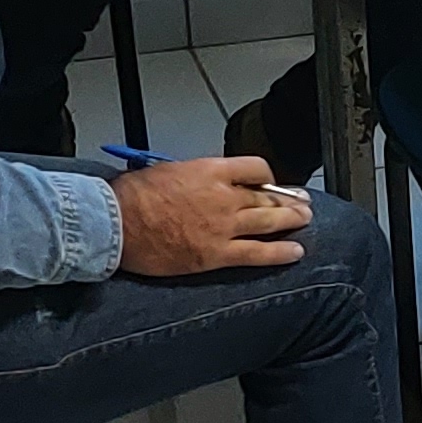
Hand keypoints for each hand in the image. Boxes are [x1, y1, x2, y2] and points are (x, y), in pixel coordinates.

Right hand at [113, 153, 311, 276]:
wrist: (116, 224)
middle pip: (267, 196)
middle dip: (288, 199)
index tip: (270, 181)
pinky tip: (296, 252)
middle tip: (302, 202)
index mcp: (211, 171)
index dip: (267, 176)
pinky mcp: (217, 254)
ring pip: (269, 222)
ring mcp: (223, 227)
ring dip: (291, 220)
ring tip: (305, 220)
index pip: (255, 168)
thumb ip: (195, 176)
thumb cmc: (132, 196)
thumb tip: (205, 183)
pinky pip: (257, 253)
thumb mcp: (168, 170)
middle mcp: (224, 196)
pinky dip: (280, 253)